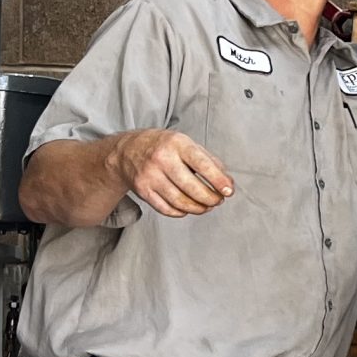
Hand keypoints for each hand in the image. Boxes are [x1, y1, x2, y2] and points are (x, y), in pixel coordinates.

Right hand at [114, 129, 233, 216]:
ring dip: (198, 208)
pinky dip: (181, 212)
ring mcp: (150, 176)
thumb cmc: (164, 147)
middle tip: (218, 200)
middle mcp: (162, 159)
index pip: (202, 164)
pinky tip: (188, 208)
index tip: (229, 191)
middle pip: (191, 188)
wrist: (128, 150)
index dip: (218, 180)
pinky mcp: (143, 190)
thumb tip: (228, 184)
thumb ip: (210, 162)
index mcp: (177, 144)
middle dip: (210, 199)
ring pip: (180, 201)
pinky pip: (166, 209)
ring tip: (206, 206)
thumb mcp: (187, 145)